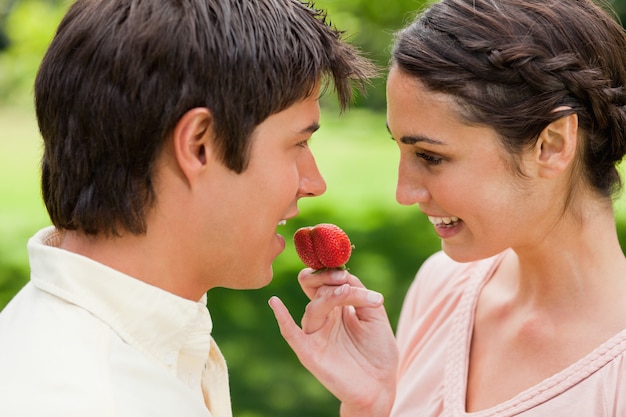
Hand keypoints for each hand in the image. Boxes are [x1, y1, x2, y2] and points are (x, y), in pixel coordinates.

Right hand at [269, 269, 397, 416]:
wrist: (380, 386)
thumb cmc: (378, 351)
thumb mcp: (375, 316)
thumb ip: (360, 294)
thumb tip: (345, 275)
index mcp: (337, 307)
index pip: (328, 281)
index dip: (335, 273)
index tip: (348, 273)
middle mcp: (323, 317)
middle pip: (313, 288)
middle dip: (325, 278)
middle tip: (342, 278)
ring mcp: (315, 334)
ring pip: (313, 308)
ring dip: (331, 297)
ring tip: (347, 292)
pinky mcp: (308, 352)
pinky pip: (291, 333)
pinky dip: (282, 318)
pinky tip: (275, 303)